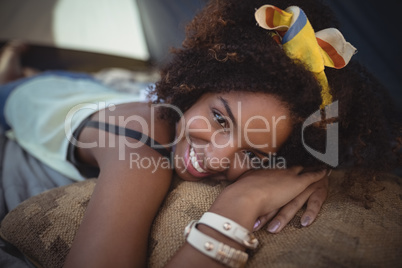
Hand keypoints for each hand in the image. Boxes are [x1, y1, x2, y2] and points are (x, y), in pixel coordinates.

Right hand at [209, 166, 327, 229]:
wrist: (244, 198)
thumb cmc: (238, 196)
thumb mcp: (238, 188)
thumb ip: (239, 188)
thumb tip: (232, 191)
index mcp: (263, 170)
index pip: (276, 164)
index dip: (283, 161)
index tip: (287, 156)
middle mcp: (276, 169)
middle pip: (290, 161)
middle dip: (298, 157)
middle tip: (306, 150)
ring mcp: (287, 174)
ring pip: (303, 166)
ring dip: (311, 162)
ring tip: (318, 157)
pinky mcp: (297, 184)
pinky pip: (313, 176)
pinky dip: (320, 172)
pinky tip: (327, 169)